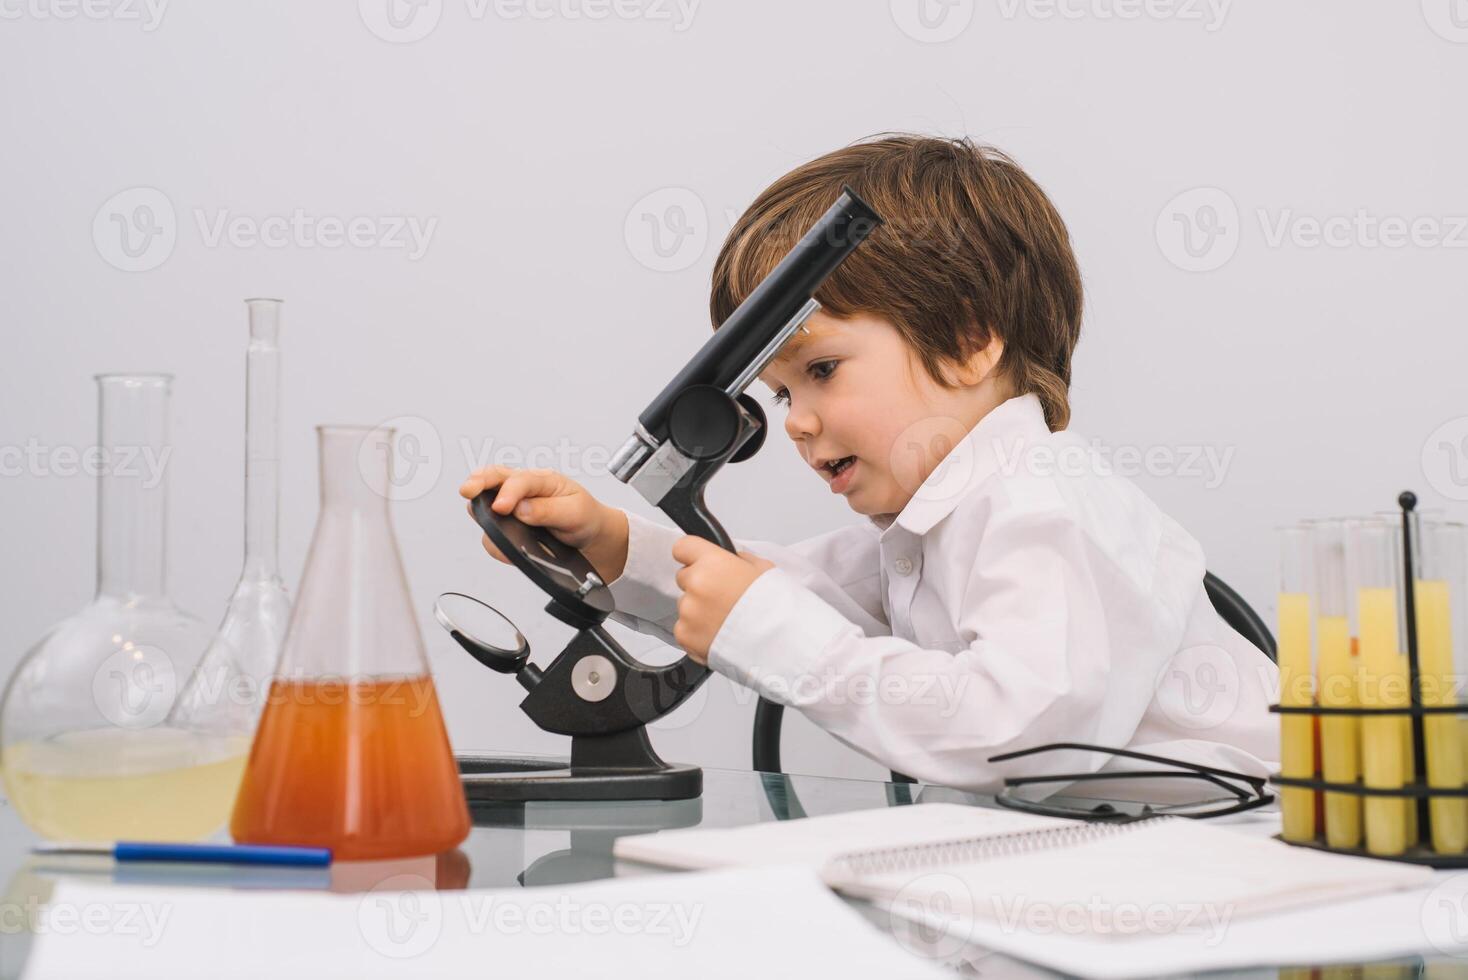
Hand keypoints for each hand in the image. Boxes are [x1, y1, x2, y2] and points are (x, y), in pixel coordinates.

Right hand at [459, 465, 628, 581]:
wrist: (590, 538)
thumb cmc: (585, 517)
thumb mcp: (576, 512)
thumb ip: (549, 510)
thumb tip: (521, 510)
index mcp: (543, 480)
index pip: (521, 480)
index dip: (509, 493)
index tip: (502, 508)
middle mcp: (524, 490)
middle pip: (494, 477)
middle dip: (478, 482)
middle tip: (468, 491)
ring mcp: (514, 508)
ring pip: (486, 500)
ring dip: (478, 506)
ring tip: (477, 512)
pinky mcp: (509, 527)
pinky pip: (493, 531)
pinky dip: (492, 537)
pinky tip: (501, 545)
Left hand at [671, 536, 773, 664]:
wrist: (778, 642)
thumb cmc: (775, 606)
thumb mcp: (763, 569)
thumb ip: (739, 561)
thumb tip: (730, 561)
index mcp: (713, 562)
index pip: (683, 547)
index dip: (691, 555)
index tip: (698, 562)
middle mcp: (696, 584)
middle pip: (684, 578)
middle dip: (699, 586)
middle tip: (722, 598)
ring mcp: (688, 612)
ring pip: (686, 606)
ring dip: (699, 612)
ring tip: (726, 622)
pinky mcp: (685, 636)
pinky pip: (684, 630)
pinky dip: (697, 634)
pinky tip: (719, 635)